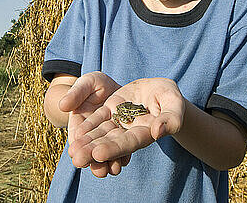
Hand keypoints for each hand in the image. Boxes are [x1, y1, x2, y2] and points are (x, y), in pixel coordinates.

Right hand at [58, 71, 129, 175]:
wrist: (114, 86)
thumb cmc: (94, 84)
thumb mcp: (85, 84)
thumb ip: (76, 94)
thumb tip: (62, 105)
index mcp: (80, 125)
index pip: (78, 138)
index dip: (78, 146)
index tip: (77, 155)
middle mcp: (94, 134)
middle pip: (94, 150)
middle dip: (95, 161)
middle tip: (99, 171)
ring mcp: (110, 136)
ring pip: (108, 152)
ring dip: (110, 162)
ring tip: (113, 169)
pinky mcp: (124, 134)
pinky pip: (123, 147)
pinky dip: (123, 155)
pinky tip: (125, 161)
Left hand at [68, 77, 184, 173]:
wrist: (160, 87)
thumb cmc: (171, 97)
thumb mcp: (174, 103)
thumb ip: (171, 119)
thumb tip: (158, 132)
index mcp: (146, 132)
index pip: (129, 143)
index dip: (114, 149)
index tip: (98, 154)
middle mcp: (130, 131)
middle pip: (111, 142)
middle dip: (93, 151)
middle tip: (77, 160)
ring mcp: (120, 121)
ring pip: (102, 133)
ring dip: (87, 142)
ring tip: (72, 151)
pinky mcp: (112, 109)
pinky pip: (99, 118)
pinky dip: (89, 126)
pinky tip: (77, 134)